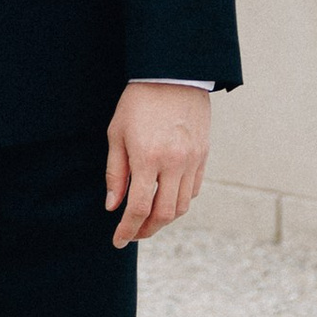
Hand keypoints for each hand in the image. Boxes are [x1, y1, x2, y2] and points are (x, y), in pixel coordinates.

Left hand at [104, 81, 209, 247]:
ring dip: (164, 219)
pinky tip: (166, 199)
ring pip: (182, 206)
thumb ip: (115, 173)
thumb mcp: (117, 134)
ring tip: (148, 220)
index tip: (118, 241)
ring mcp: (193, 161)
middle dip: (146, 230)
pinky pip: (194, 190)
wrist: (173, 75)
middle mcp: (174, 163)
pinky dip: (180, 202)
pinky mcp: (204, 156)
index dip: (127, 229)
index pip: (138, 208)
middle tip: (133, 234)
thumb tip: (113, 207)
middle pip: (164, 214)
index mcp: (148, 158)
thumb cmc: (138, 102)